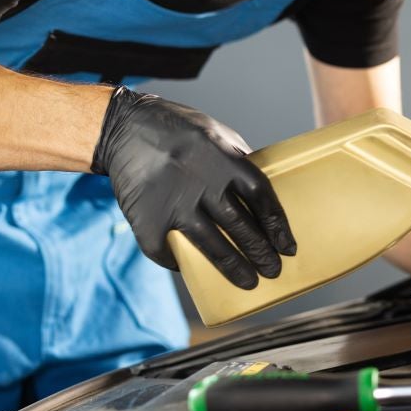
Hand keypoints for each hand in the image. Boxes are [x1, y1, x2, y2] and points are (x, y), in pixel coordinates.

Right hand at [91, 87, 295, 289]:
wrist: (123, 128)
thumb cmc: (178, 131)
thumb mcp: (216, 135)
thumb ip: (239, 162)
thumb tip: (261, 197)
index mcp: (224, 159)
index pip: (261, 198)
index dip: (277, 226)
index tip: (288, 247)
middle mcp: (202, 182)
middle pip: (240, 227)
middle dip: (260, 253)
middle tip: (273, 271)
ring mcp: (173, 203)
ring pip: (211, 246)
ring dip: (233, 267)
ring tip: (248, 282)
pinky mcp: (147, 219)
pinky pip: (169, 252)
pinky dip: (182, 264)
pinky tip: (196, 271)